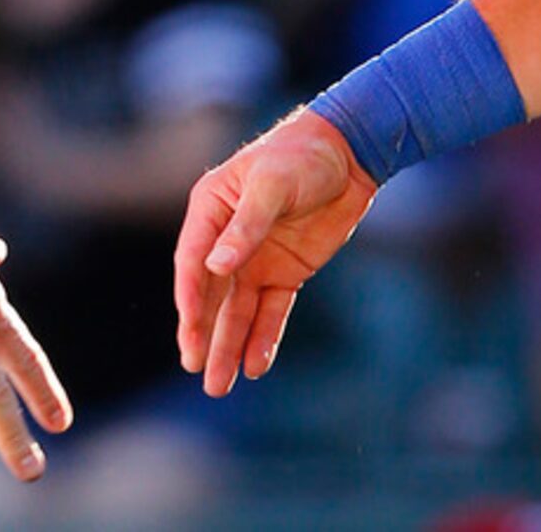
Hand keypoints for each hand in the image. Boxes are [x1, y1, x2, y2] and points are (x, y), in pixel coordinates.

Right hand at [173, 108, 377, 397]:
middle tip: (195, 367)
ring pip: (237, 310)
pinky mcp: (286, 272)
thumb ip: (246, 227)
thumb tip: (215, 266)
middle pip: (210, 293)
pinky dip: (263, 337)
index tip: (190, 331)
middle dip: (202, 332)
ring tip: (217, 385)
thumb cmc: (302, 155)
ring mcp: (257, 258)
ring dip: (228, 345)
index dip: (191, 297)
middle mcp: (227, 238)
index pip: (193, 260)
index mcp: (211, 208)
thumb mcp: (273, 185)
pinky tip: (254, 366)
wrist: (349, 154)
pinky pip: (271, 310)